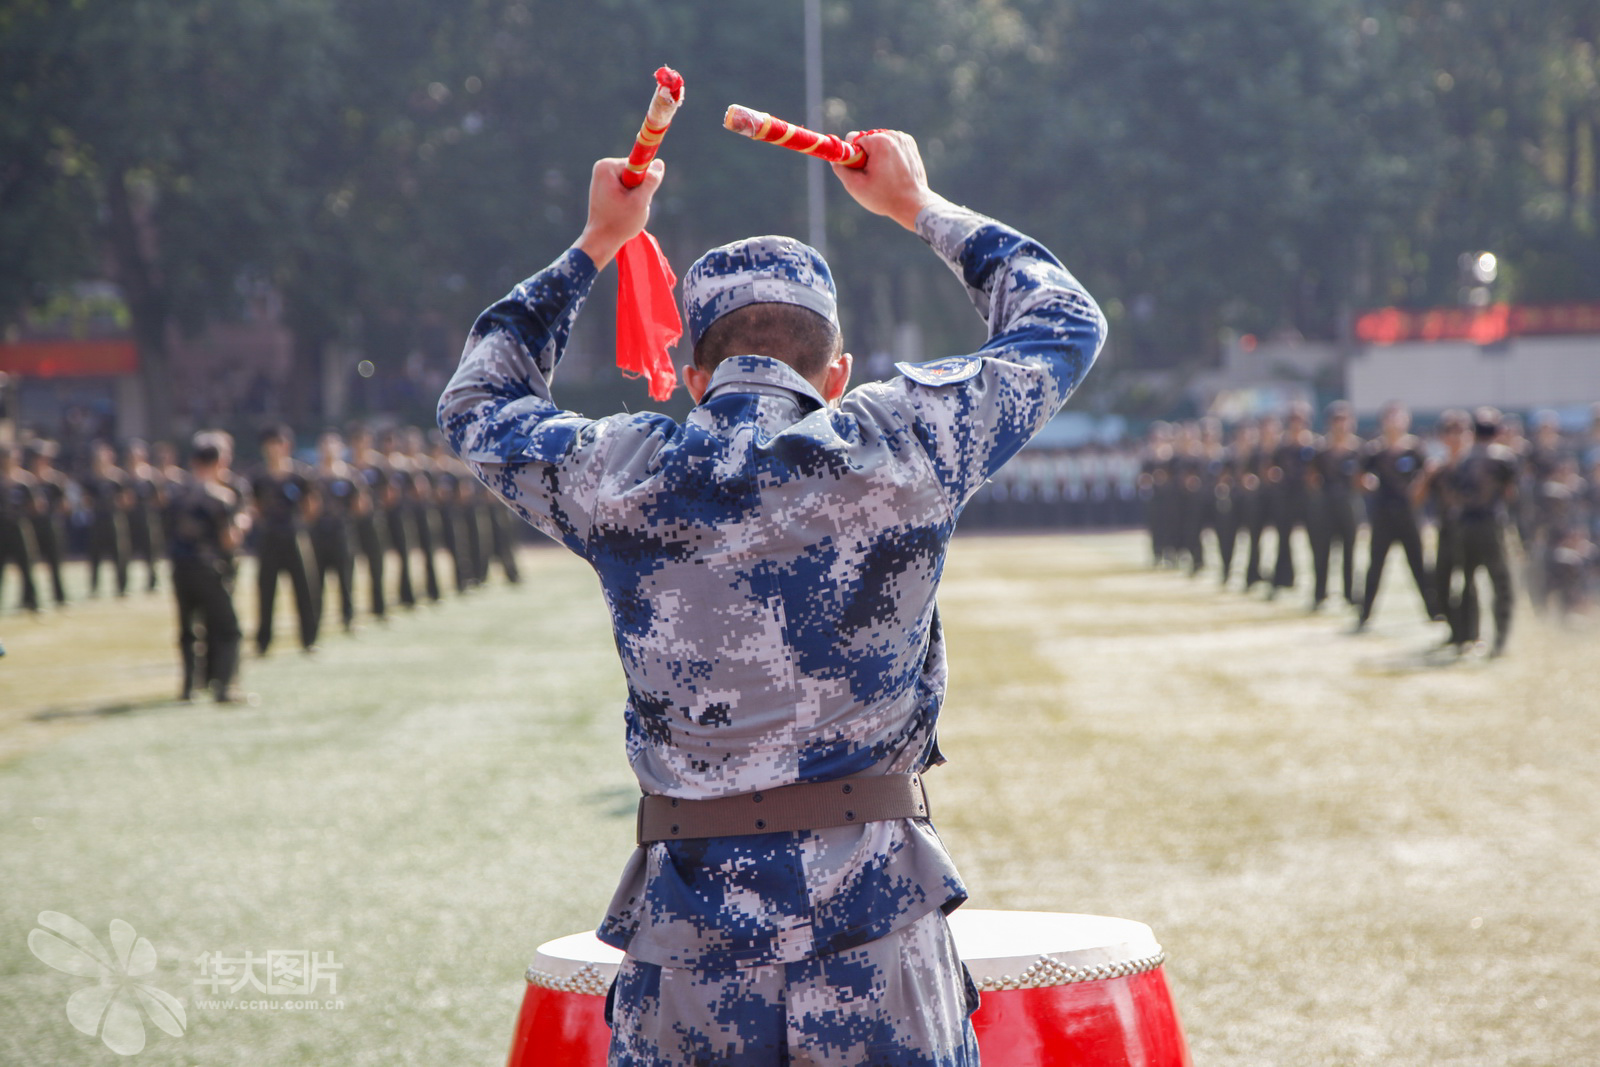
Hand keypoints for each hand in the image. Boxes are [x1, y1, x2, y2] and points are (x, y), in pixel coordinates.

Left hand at [576, 157, 665, 269]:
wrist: (602, 240)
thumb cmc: (619, 223)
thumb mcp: (640, 202)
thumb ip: (650, 181)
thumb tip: (659, 163)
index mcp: (607, 166)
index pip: (639, 165)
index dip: (643, 182)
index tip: (636, 196)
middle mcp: (602, 167)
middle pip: (636, 172)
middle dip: (639, 189)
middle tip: (632, 206)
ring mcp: (603, 176)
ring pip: (633, 180)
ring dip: (636, 195)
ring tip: (627, 210)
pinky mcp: (606, 185)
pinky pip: (627, 186)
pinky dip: (630, 198)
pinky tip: (623, 210)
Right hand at [830, 130, 946, 230]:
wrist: (913, 203)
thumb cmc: (884, 197)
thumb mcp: (855, 186)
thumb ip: (841, 169)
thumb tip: (835, 159)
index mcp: (879, 141)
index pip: (853, 139)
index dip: (852, 157)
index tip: (861, 171)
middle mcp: (892, 134)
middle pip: (866, 140)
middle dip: (865, 155)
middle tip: (874, 175)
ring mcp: (903, 138)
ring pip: (878, 142)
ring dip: (877, 155)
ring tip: (885, 175)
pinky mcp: (910, 143)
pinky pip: (890, 144)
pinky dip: (888, 154)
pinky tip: (893, 170)